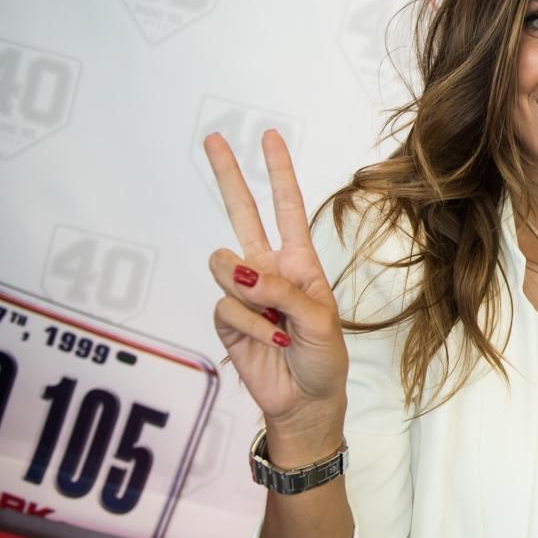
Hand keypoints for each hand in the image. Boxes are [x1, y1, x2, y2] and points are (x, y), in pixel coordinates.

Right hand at [205, 130, 347, 459]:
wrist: (307, 400)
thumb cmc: (324, 358)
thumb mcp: (321, 320)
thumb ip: (284, 290)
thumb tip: (242, 270)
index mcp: (299, 262)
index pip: (286, 209)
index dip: (278, 174)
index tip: (270, 137)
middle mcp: (268, 270)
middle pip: (241, 214)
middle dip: (228, 177)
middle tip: (213, 139)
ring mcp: (244, 294)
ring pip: (225, 266)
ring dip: (252, 293)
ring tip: (279, 321)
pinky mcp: (226, 320)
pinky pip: (227, 307)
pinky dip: (252, 325)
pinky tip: (272, 340)